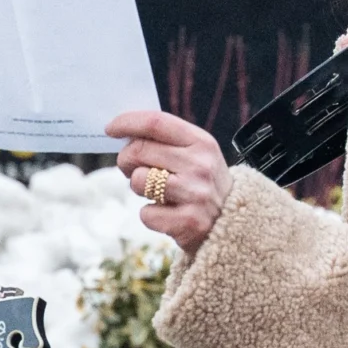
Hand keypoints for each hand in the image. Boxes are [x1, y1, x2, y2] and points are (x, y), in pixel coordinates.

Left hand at [106, 110, 231, 252]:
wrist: (237, 225)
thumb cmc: (202, 184)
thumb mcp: (196, 155)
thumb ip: (166, 142)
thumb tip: (123, 134)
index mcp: (202, 142)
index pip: (156, 122)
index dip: (127, 122)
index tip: (110, 128)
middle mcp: (201, 165)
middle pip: (139, 151)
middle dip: (125, 160)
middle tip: (130, 168)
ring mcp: (196, 194)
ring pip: (139, 180)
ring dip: (138, 187)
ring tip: (156, 192)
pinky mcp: (188, 223)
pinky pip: (145, 213)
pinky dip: (150, 215)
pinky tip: (168, 215)